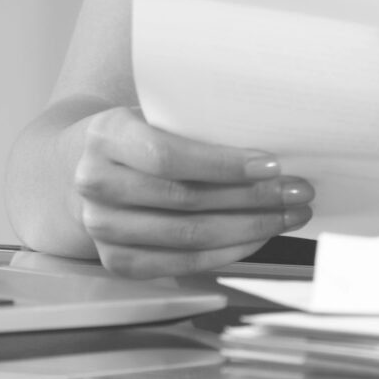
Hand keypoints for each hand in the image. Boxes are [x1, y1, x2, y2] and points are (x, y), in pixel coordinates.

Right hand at [71, 107, 311, 276]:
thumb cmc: (135, 137)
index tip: (273, 164)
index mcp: (105, 135)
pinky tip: (258, 237)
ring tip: (289, 214)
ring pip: (190, 237)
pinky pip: (183, 264)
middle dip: (253, 198)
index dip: (223, 164)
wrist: (80, 168)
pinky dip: (228, 252)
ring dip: (250, 227)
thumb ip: (192, 125)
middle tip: (298, 190)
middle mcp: (96, 183)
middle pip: (186, 200)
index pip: (168, 157)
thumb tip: (269, 145)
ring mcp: (101, 228)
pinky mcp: (116, 262)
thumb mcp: (151, 114)